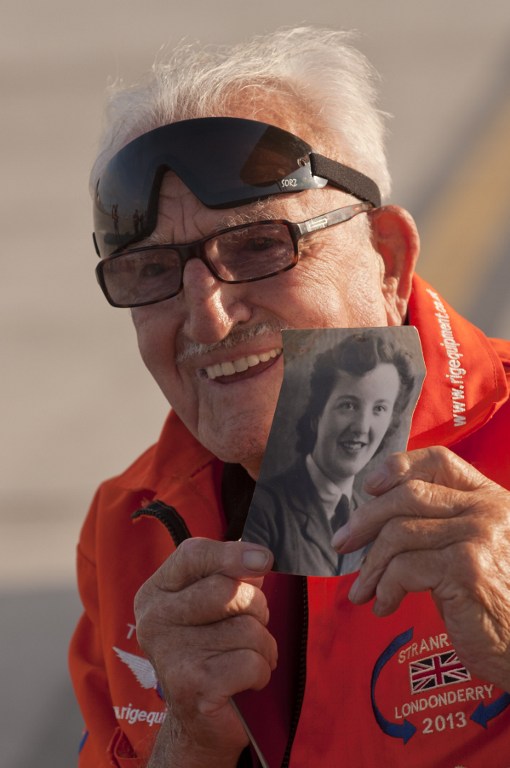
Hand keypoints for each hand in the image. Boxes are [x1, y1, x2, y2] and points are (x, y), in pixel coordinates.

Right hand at [134, 538, 275, 767]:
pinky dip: (261, 672)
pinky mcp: (193, 687)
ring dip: (262, 645)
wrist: (196, 723)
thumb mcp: (211, 605)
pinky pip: (253, 662)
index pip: (194, 554)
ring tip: (245, 657)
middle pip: (228, 590)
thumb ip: (228, 575)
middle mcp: (155, 620)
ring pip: (247, 628)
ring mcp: (171, 653)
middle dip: (255, 606)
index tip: (265, 559)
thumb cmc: (211, 651)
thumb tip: (259, 559)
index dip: (233, 553)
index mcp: (156, 592)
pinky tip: (245, 681)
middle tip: (251, 625)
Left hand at [332, 446, 509, 689]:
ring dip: (370, 564)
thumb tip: (376, 520)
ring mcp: (478, 537)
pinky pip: (404, 568)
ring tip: (362, 589)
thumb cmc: (500, 605)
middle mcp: (488, 510)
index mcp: (491, 499)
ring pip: (399, 532)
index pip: (438, 460)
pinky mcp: (466, 569)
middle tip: (343, 542)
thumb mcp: (479, 551)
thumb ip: (443, 526)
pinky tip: (384, 606)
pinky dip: (385, 588)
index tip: (369, 487)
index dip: (397, 466)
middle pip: (408, 494)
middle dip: (366, 518)